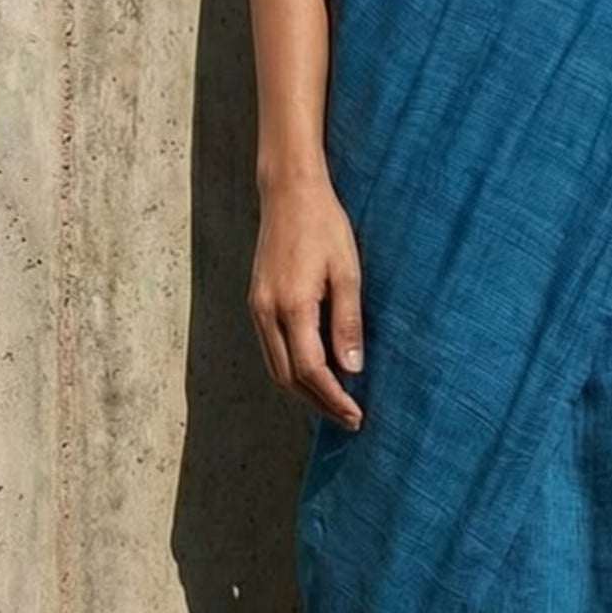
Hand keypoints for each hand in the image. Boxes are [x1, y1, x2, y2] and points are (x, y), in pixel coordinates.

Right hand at [248, 169, 365, 428]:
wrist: (288, 193)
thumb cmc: (324, 226)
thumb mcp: (347, 272)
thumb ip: (348, 322)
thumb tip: (352, 370)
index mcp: (292, 305)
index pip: (310, 369)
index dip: (333, 398)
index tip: (356, 414)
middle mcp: (266, 312)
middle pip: (288, 377)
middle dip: (318, 403)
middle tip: (349, 419)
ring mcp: (256, 308)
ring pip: (275, 367)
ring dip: (303, 391)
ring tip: (334, 404)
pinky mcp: (256, 302)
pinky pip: (270, 350)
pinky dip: (290, 371)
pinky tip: (313, 375)